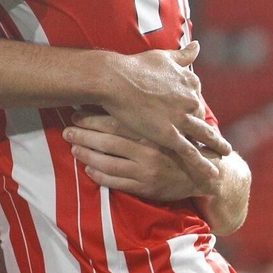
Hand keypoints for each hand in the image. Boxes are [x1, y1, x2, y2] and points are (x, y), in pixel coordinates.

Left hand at [63, 111, 216, 200]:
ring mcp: (146, 171)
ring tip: (73, 148)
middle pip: (108, 142)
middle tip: (66, 131)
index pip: (117, 123)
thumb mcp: (173, 123)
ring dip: (87, 155)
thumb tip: (126, 84)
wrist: (206, 174)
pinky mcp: (146, 188)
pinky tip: (88, 168)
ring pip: (108, 163)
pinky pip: (116, 182)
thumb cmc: (183, 143)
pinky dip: (99, 175)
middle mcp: (149, 151)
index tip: (76, 114)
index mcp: (153, 132)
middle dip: (83, 136)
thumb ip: (153, 106)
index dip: (93, 119)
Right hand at [97, 42, 230, 184]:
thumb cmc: (134, 66)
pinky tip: (212, 174)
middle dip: (208, 128)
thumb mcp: (163, 56)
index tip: (196, 115)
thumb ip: (182, 54)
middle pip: (202, 117)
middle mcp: (190, 100)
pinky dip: (202, 164)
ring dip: (217, 146)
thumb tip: (197, 44)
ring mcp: (181, 119)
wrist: (115, 79)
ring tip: (225, 154)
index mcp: (189, 82)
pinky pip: (190, 152)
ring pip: (204, 135)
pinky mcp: (169, 135)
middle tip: (216, 137)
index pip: (196, 98)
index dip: (195, 108)